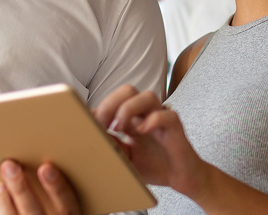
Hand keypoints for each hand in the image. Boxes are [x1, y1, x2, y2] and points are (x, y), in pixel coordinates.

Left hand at [0, 159, 80, 214]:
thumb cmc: (50, 212)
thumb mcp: (62, 208)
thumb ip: (56, 195)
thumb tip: (34, 166)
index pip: (66, 207)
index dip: (57, 187)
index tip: (46, 168)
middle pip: (33, 211)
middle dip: (20, 188)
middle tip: (9, 166)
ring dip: (3, 202)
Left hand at [94, 85, 211, 198]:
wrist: (181, 178)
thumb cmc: (155, 166)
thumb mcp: (125, 158)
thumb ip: (112, 145)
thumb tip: (91, 137)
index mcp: (132, 118)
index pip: (114, 101)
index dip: (99, 109)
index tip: (86, 124)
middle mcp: (146, 114)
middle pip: (128, 91)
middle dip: (110, 104)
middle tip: (101, 124)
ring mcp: (162, 118)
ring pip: (147, 96)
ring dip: (128, 109)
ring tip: (118, 128)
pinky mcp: (176, 128)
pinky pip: (166, 115)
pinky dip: (152, 120)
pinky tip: (141, 131)